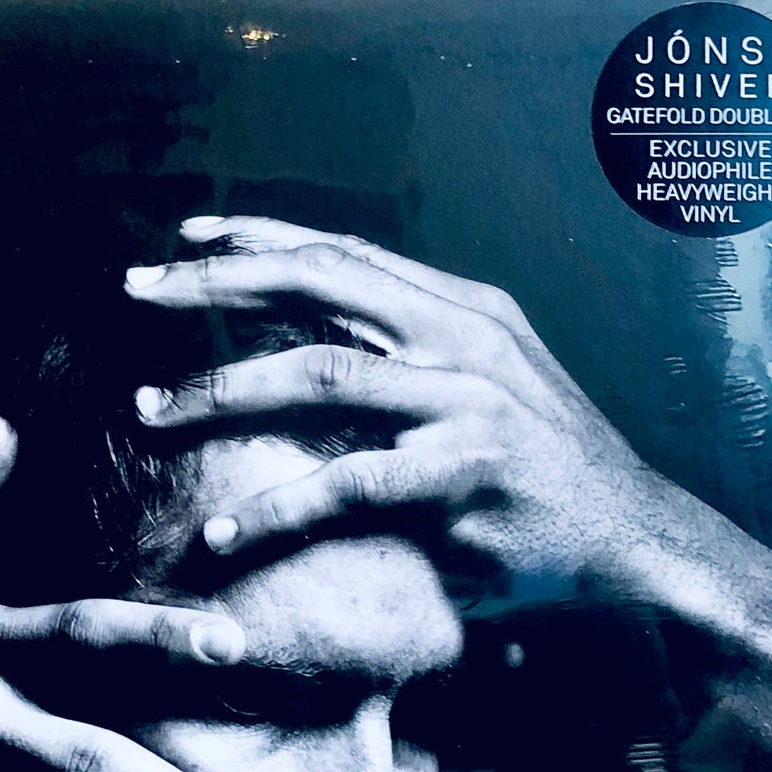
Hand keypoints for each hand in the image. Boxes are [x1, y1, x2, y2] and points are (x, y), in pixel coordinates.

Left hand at [125, 215, 664, 583]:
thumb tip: (319, 333)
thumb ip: (413, 351)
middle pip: (320, 283)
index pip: (348, 253)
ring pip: (320, 370)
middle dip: (218, 282)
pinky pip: (347, 482)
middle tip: (138, 290)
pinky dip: (275, 507)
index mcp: (465, 309)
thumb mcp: (490, 382)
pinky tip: (223, 530)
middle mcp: (464, 338)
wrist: (633, 533)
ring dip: (222, 389)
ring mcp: (466, 400)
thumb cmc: (545, 468)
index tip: (190, 238)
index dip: (264, 238)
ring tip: (150, 413)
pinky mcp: (464, 472)